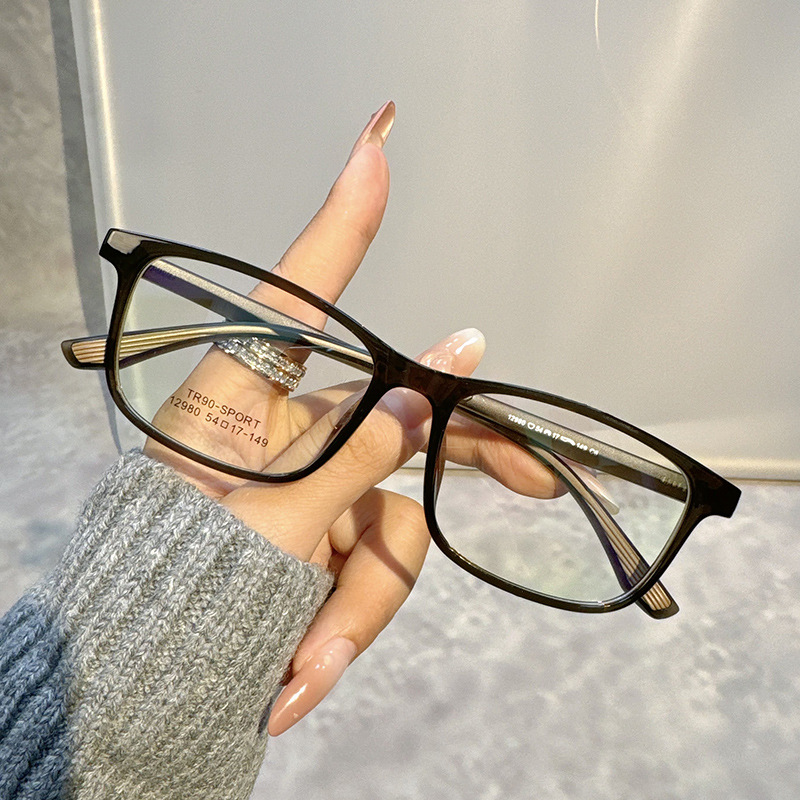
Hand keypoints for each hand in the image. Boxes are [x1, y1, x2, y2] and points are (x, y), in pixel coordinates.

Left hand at [143, 102, 487, 734]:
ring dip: (358, 605)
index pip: (296, 295)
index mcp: (243, 406)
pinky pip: (372, 570)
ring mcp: (312, 490)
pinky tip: (297, 675)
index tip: (376, 146)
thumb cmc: (176, 589)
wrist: (144, 684)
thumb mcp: (269, 524)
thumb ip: (358, 454)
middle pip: (400, 420)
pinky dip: (345, 625)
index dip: (341, 226)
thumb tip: (431, 384)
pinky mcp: (325, 540)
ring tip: (301, 669)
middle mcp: (286, 435)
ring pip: (393, 528)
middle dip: (465, 457)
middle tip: (540, 475)